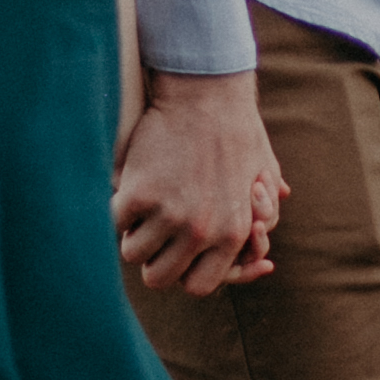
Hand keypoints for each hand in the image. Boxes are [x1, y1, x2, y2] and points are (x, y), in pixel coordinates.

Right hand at [114, 70, 288, 295]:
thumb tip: (263, 259)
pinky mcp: (139, 193)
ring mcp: (169, 214)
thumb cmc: (237, 132)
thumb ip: (262, 219)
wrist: (207, 93)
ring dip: (133, 234)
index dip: (184, 274)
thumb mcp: (265, 177)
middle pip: (159, 278)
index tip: (176, 257)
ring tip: (140, 211)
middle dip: (154, 259)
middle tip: (153, 235)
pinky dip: (117, 209)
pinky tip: (127, 191)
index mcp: (232, 234)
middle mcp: (202, 232)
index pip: (198, 286)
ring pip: (133, 253)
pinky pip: (115, 223)